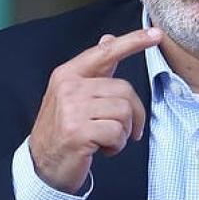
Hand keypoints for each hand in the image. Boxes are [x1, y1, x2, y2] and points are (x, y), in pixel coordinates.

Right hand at [28, 27, 162, 192]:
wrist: (42, 165)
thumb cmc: (64, 130)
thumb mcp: (74, 96)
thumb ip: (94, 70)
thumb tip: (108, 40)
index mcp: (68, 74)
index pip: (106, 52)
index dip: (133, 41)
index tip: (156, 34)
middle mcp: (68, 88)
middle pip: (125, 90)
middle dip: (133, 115)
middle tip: (124, 131)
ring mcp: (72, 109)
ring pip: (124, 112)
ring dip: (122, 133)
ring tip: (105, 139)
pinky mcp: (78, 131)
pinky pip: (117, 133)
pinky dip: (116, 146)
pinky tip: (101, 149)